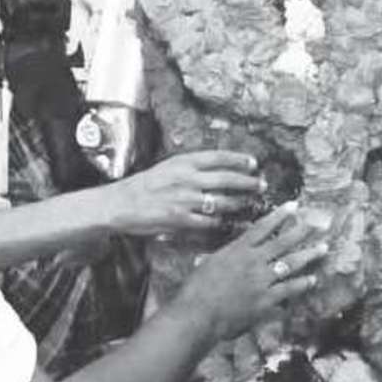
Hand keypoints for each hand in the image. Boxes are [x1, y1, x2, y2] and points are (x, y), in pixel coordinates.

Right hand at [110, 150, 264, 236]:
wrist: (120, 203)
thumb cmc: (142, 185)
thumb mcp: (167, 167)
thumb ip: (190, 167)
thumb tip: (213, 167)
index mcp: (184, 162)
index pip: (219, 157)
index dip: (239, 160)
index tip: (253, 162)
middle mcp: (188, 179)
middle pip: (227, 179)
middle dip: (248, 182)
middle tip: (262, 184)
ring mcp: (186, 200)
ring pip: (223, 202)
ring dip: (241, 203)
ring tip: (252, 204)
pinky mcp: (182, 219)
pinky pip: (209, 222)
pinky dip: (224, 223)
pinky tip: (234, 224)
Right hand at [179, 205, 329, 339]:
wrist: (197, 314)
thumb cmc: (195, 291)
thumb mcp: (208, 264)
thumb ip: (223, 258)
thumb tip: (226, 254)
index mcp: (238, 250)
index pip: (262, 228)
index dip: (279, 216)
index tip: (293, 206)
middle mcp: (253, 261)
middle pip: (283, 243)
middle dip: (302, 231)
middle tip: (318, 224)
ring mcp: (262, 281)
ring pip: (291, 264)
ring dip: (308, 256)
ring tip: (322, 249)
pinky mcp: (266, 301)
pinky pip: (289, 290)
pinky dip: (301, 285)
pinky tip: (311, 280)